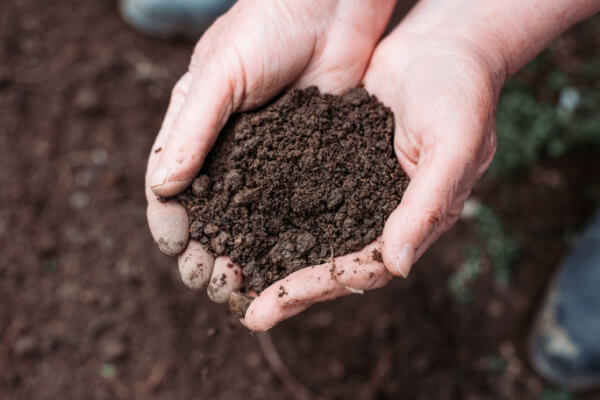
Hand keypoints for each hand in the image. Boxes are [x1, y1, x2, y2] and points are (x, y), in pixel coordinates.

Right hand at [146, 0, 395, 300]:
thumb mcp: (221, 73)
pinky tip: (286, 262)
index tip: (179, 251)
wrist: (331, 4)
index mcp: (194, 129)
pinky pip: (291, 207)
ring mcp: (268, 161)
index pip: (169, 188)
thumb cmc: (267, 24)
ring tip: (243, 285)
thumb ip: (192, 129)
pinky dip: (283, 238)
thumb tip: (163, 189)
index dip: (170, 224)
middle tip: (212, 281)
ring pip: (248, 221)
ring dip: (243, 255)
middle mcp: (227, 152)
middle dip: (205, 250)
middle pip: (208, 215)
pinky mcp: (308, 162)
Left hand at [243, 19, 503, 330]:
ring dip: (277, 259)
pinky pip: (302, 195)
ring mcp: (357, 191)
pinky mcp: (335, 165)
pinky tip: (241, 219)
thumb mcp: (453, 145)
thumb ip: (428, 204)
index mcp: (414, 222)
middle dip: (291, 290)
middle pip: (332, 262)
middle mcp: (382, 215)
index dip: (322, 286)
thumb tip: (398, 266)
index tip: (277, 304)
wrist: (442, 46)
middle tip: (249, 314)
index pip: (365, 268)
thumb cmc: (460, 92)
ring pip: (313, 235)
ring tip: (235, 278)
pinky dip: (274, 211)